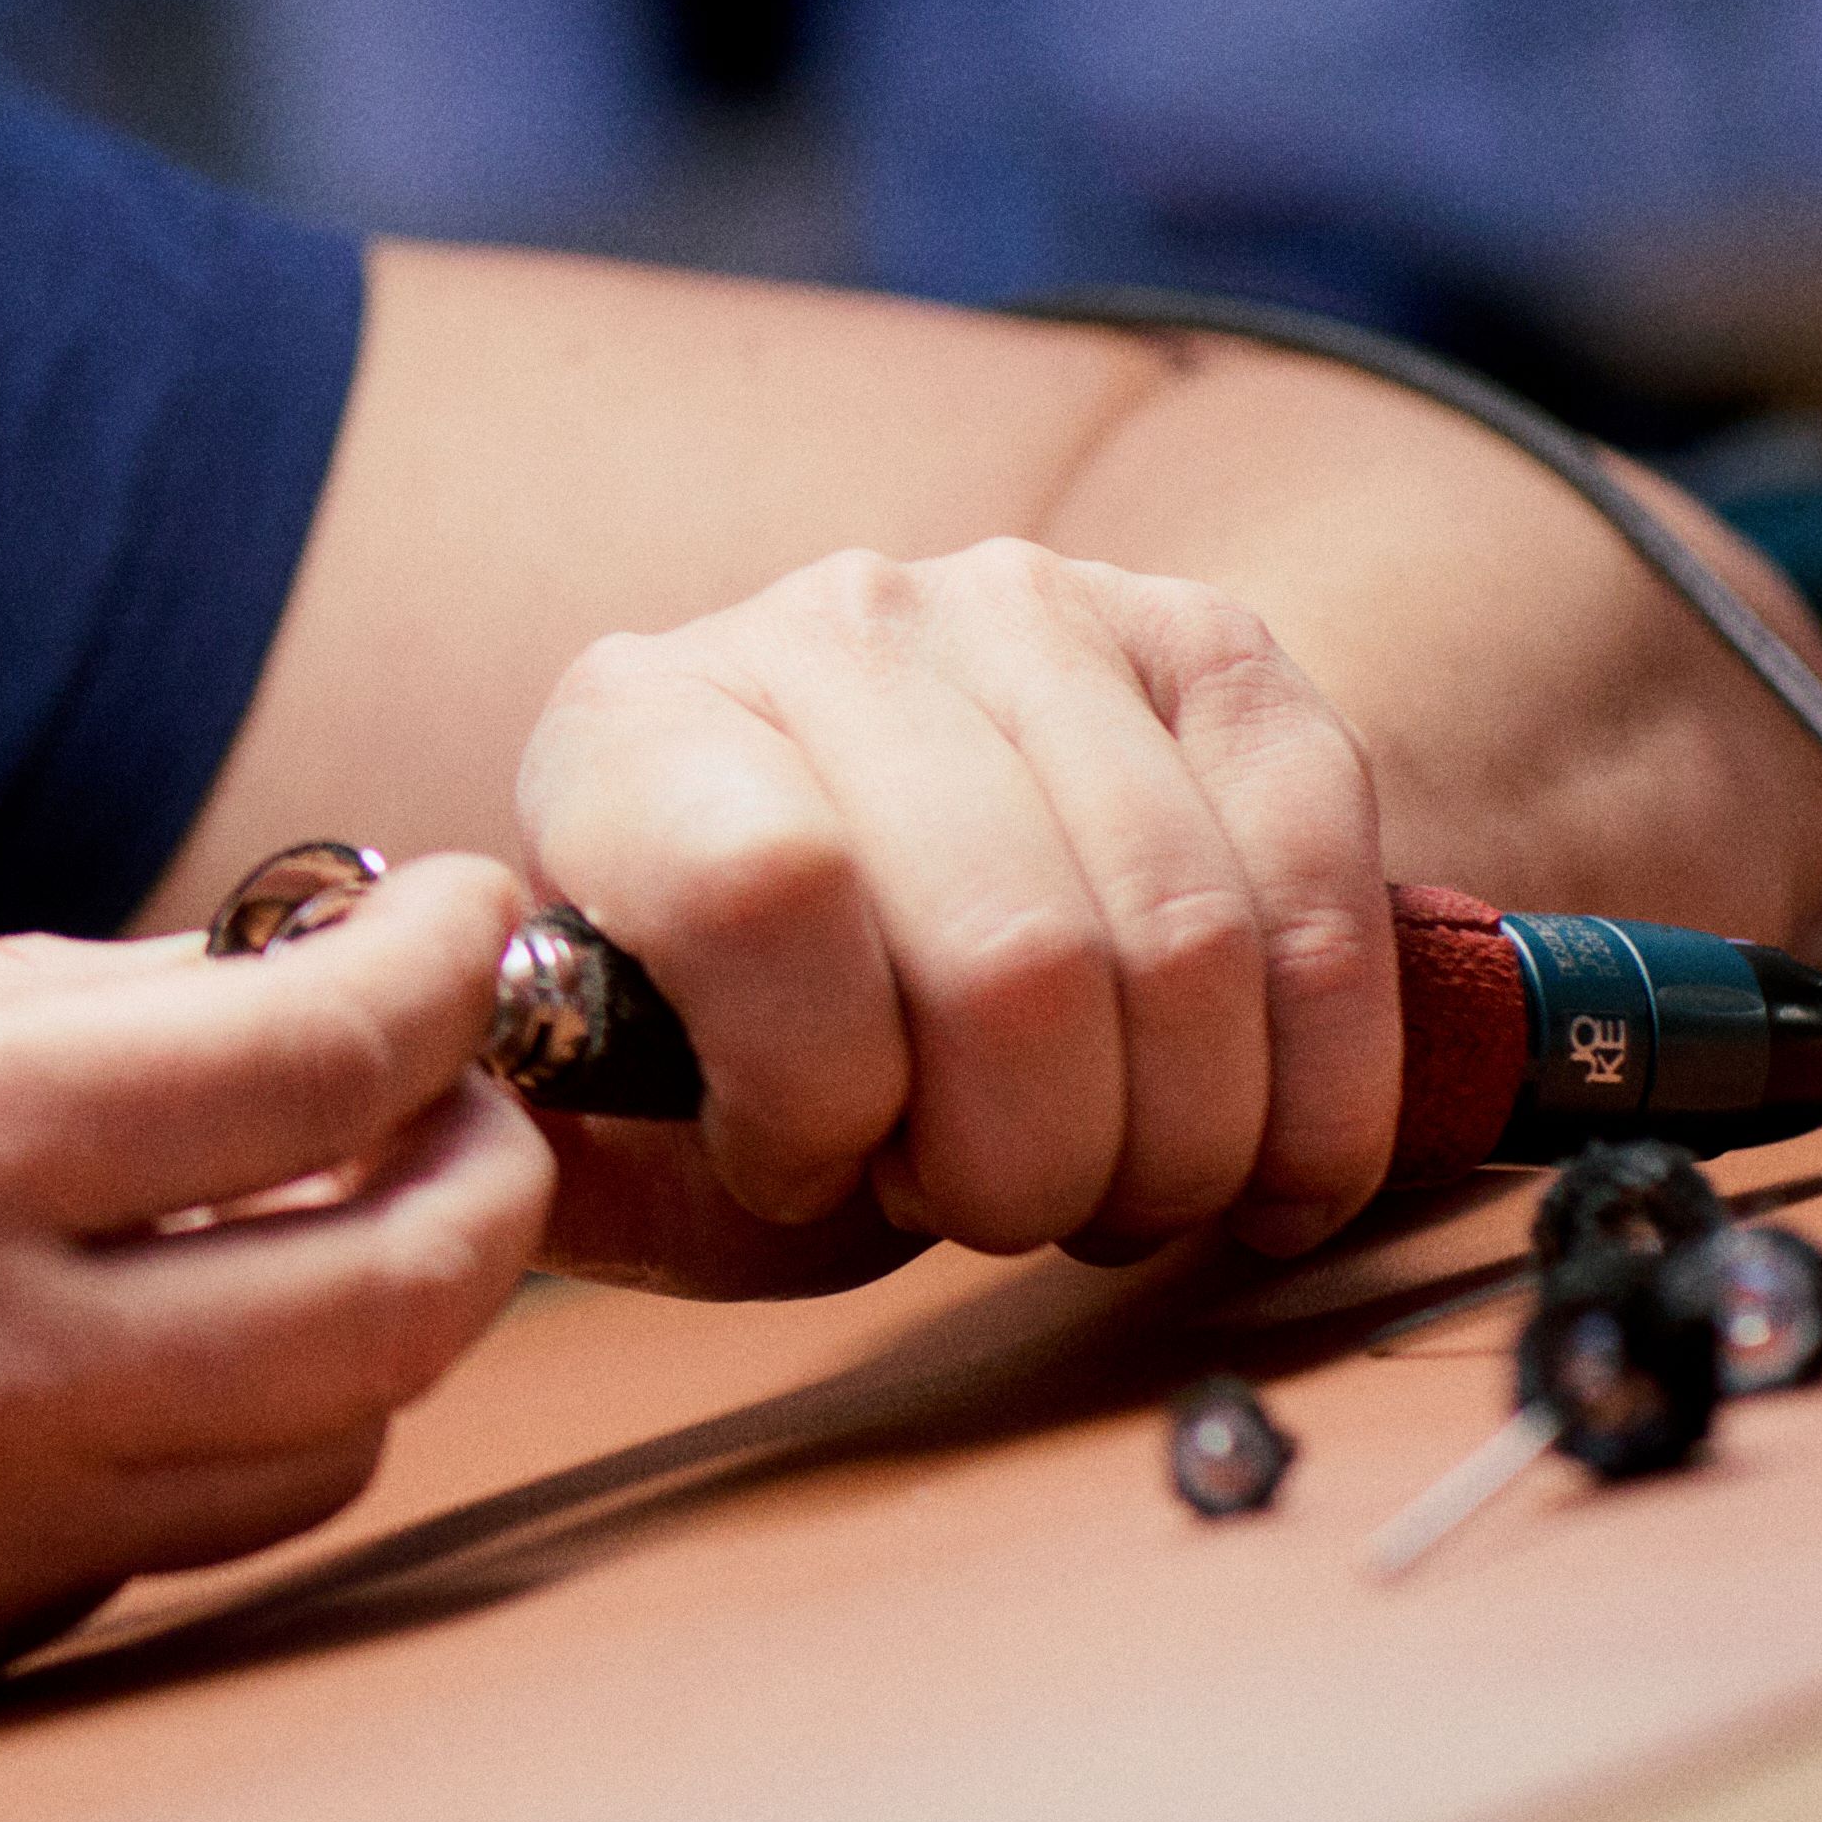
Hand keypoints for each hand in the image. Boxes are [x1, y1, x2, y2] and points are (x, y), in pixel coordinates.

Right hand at [0, 857, 553, 1819]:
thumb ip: (2, 1025)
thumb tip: (239, 991)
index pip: (313, 1064)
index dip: (438, 966)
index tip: (467, 912)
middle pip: (399, 1303)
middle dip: (481, 1172)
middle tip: (462, 1084)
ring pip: (317, 1452)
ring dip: (364, 1325)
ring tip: (313, 1214)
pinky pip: (158, 1546)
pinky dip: (196, 1437)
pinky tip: (117, 1352)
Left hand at [512, 539, 1397, 1288]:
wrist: (934, 870)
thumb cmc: (773, 1027)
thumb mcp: (644, 1115)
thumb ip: (581, 1159)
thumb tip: (497, 1168)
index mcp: (635, 725)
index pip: (761, 894)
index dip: (820, 1093)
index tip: (819, 1166)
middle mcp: (830, 627)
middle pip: (1008, 955)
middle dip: (1024, 1167)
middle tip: (993, 1208)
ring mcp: (1034, 613)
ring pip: (1181, 947)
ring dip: (1168, 1147)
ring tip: (1104, 1178)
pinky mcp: (1220, 648)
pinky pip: (1323, 905)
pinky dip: (1315, 1096)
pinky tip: (1257, 1165)